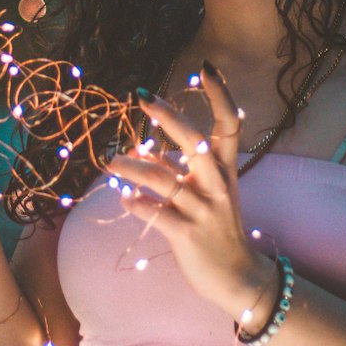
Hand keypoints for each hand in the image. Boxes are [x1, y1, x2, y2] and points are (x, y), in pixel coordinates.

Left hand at [107, 63, 275, 320]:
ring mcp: (204, 210)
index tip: (204, 68)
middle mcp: (218, 185)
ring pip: (164, 179)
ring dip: (132, 167)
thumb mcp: (206, 193)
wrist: (236, 277)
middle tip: (142, 96)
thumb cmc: (217, 228)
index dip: (220, 95)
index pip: (230, 124)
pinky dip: (136, 203)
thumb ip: (179, 169)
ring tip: (110, 162)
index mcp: (226, 170)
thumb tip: (144, 148)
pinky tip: (125, 199)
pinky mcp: (187, 235)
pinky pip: (155, 213)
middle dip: (167, 116)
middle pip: (195, 142)